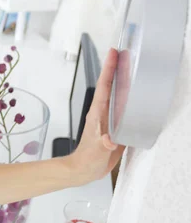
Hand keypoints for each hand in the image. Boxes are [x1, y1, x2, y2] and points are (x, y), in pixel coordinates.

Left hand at [67, 48, 125, 185]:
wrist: (84, 170)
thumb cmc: (87, 159)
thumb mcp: (96, 151)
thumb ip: (103, 145)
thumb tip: (109, 141)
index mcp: (97, 113)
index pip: (104, 86)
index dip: (108, 69)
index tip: (113, 53)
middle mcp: (103, 112)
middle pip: (110, 85)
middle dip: (116, 68)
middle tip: (124, 52)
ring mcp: (108, 118)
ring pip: (117, 95)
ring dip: (123, 81)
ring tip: (131, 67)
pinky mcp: (115, 126)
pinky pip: (123, 108)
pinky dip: (129, 98)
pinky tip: (137, 95)